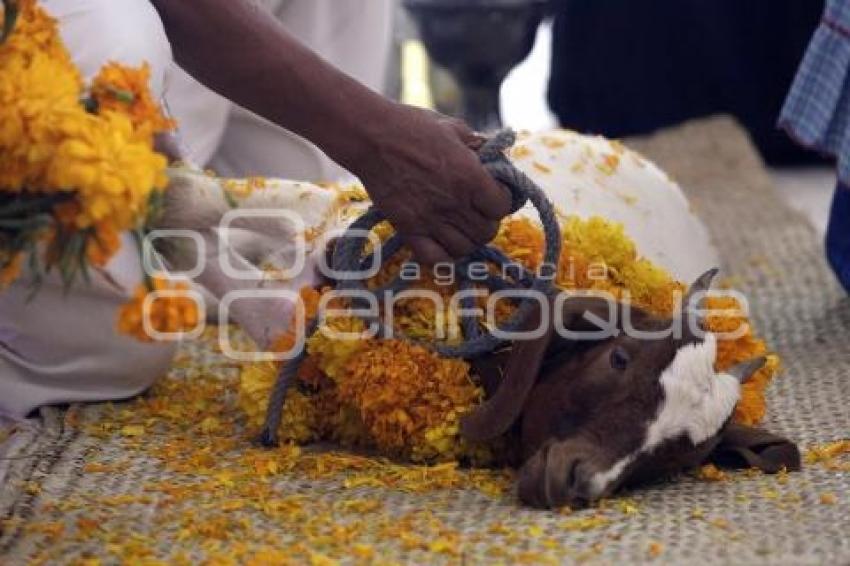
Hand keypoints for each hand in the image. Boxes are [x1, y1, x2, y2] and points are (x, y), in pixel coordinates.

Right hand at [348, 105, 512, 263]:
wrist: (371, 137)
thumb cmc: (412, 126)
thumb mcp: (453, 127)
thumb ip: (477, 145)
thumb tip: (492, 158)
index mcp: (470, 176)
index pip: (502, 206)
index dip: (502, 201)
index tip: (494, 195)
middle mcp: (454, 202)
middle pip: (486, 231)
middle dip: (487, 222)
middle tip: (478, 212)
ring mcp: (430, 219)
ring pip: (464, 248)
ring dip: (468, 240)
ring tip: (461, 228)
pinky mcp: (408, 228)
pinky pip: (434, 257)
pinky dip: (442, 255)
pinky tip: (442, 242)